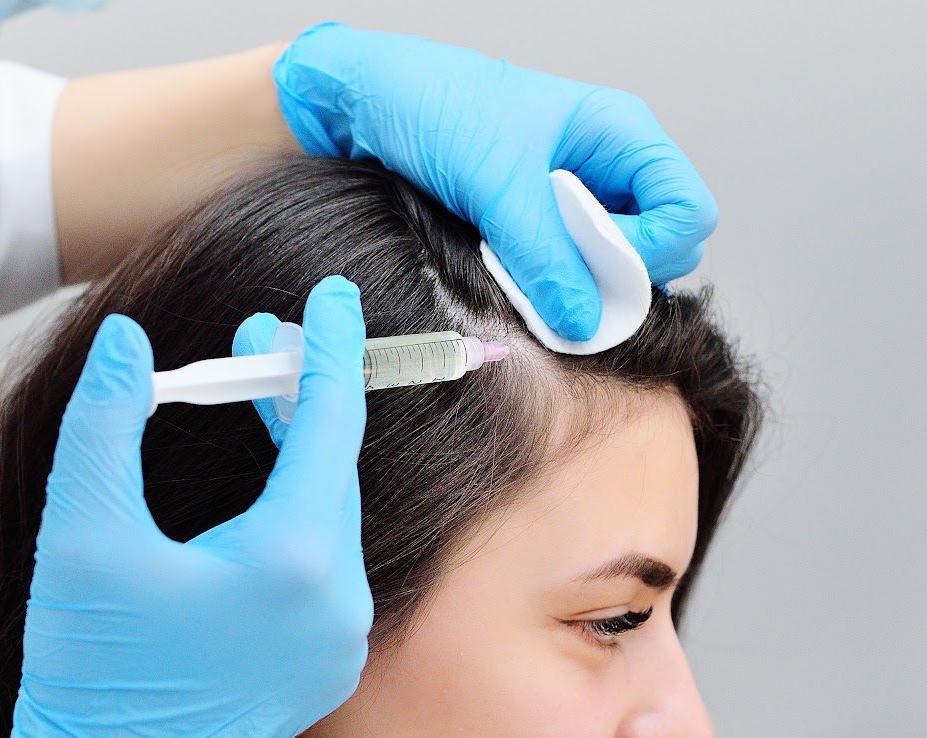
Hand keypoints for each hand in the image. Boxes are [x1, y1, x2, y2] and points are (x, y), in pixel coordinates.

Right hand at [0, 277, 372, 737]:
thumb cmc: (89, 665)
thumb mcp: (82, 531)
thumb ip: (105, 421)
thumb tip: (124, 339)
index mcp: (291, 561)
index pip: (328, 424)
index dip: (324, 350)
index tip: (331, 295)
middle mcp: (339, 603)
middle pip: (332, 468)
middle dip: (299, 397)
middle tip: (255, 344)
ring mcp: (340, 643)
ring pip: (330, 517)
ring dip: (299, 458)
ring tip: (253, 406)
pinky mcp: (327, 669)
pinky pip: (327, 566)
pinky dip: (299, 516)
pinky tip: (257, 492)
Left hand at [273, 22, 716, 340]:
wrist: (366, 101)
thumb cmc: (435, 104)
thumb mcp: (494, 183)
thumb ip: (543, 254)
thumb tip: (584, 319)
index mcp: (619, 134)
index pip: (688, 211)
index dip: (655, 250)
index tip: (599, 265)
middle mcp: (605, 166)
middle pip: (658, 247)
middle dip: (615, 276)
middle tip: (554, 277)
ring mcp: (570, 197)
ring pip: (606, 266)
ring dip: (572, 283)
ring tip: (517, 268)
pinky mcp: (532, 222)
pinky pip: (560, 268)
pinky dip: (540, 282)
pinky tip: (503, 272)